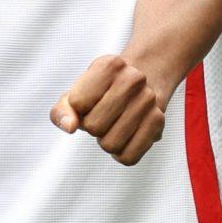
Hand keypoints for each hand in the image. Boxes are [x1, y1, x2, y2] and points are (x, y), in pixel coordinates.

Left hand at [51, 54, 169, 165]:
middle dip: (92, 127)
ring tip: (114, 124)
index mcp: (109, 65)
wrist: (145, 79)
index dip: (79, 108)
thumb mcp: (78, 92)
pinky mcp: (159, 121)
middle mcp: (134, 79)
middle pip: (94, 127)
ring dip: (106, 141)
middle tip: (103, 115)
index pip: (78, 104)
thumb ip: (62, 110)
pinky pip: (128, 157)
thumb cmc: (103, 91)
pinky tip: (125, 138)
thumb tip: (69, 127)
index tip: (90, 101)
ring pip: (111, 145)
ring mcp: (149, 100)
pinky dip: (120, 154)